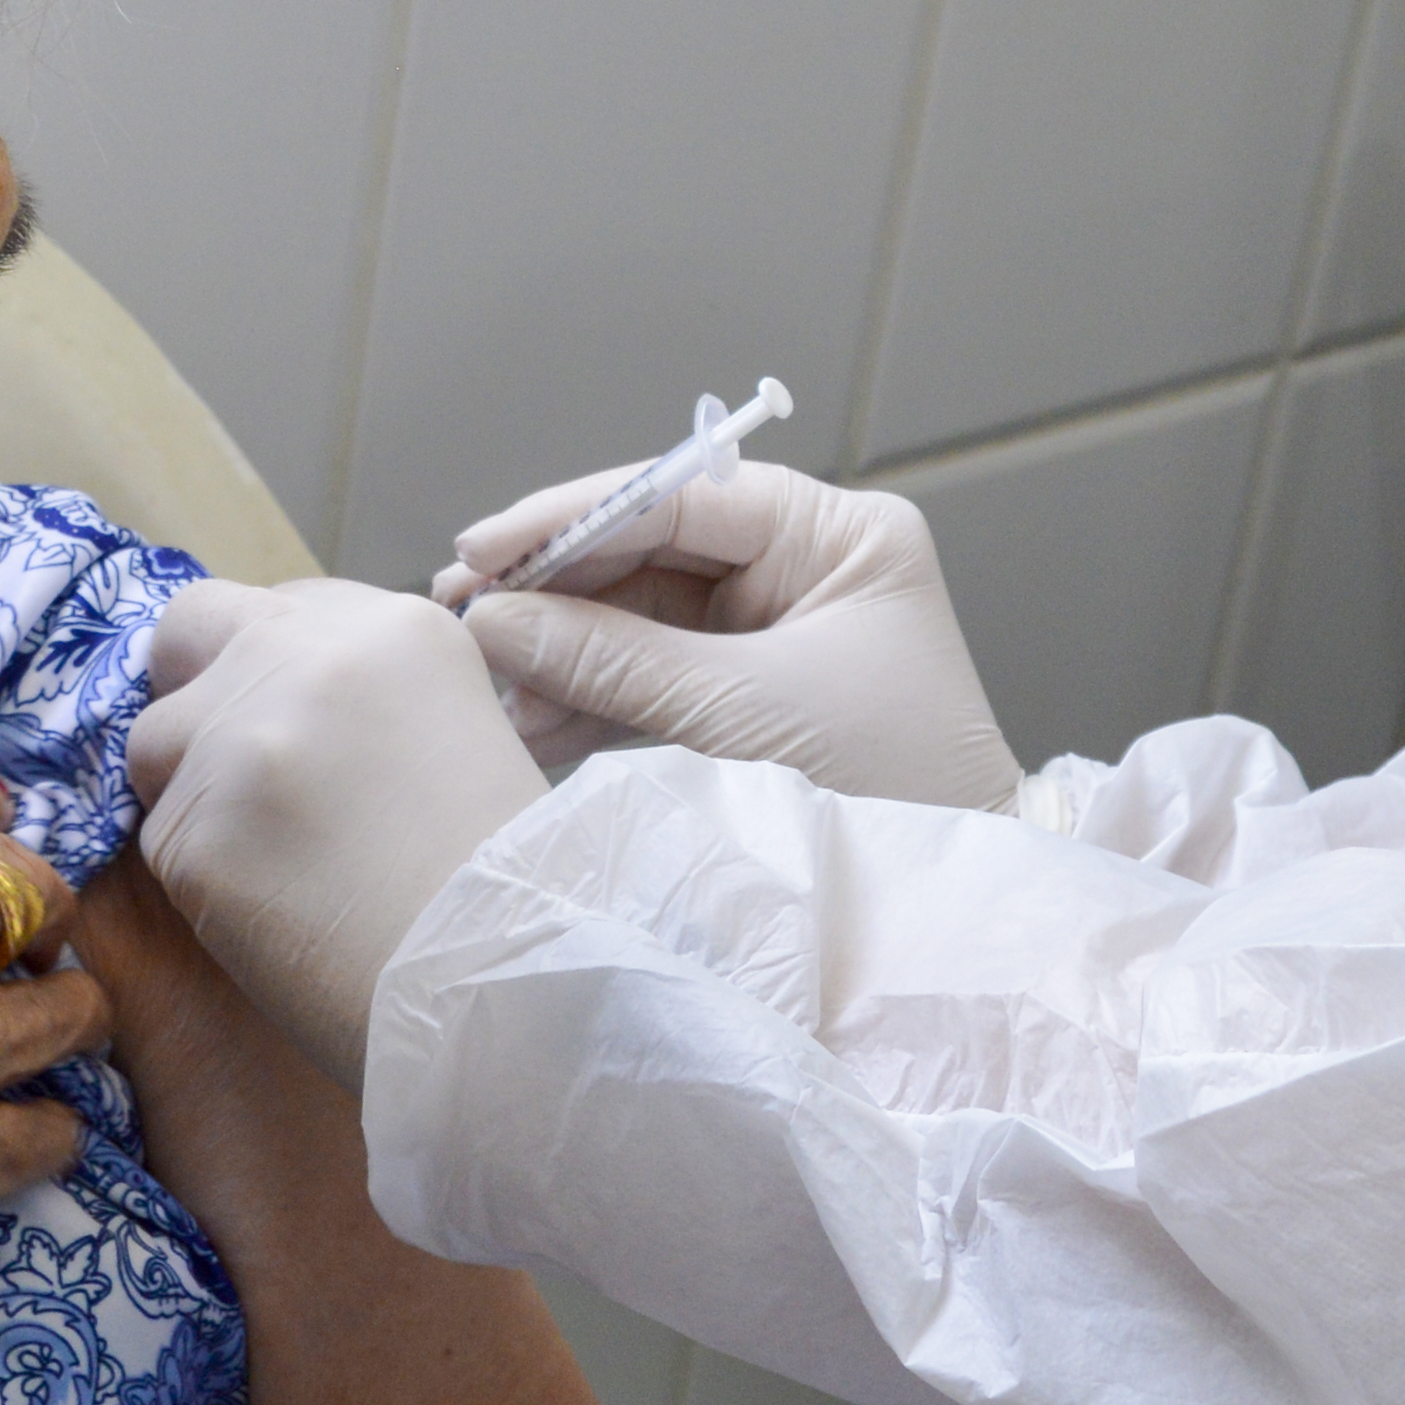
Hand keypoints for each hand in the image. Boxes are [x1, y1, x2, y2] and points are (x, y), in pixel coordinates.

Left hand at [123, 583, 542, 1083]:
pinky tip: (272, 910)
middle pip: (189, 626)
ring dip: (190, 788)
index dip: (276, 666)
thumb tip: (277, 696)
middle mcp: (306, 656)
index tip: (296, 725)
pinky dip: (200, 874)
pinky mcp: (190, 828)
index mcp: (393, 627)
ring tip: (271, 857)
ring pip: (153, 738)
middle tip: (230, 763)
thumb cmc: (505, 880)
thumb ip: (363, 692)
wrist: (500, 984)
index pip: (281, 605)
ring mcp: (239, 738)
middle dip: (194, 683)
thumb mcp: (455, 730)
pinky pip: (161, 835)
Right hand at [428, 461, 1021, 807]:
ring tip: (484, 681)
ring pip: (637, 616)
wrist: (943, 910)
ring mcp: (775, 630)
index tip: (484, 549)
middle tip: (460, 609)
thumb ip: (611, 659)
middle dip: (555, 587)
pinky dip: (588, 697)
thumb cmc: (887, 786)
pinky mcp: (747, 695)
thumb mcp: (741, 712)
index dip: (572, 518)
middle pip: (649, 550)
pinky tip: (526, 719)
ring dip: (559, 649)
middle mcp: (808, 566)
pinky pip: (649, 674)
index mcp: (839, 534)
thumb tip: (493, 622)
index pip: (682, 494)